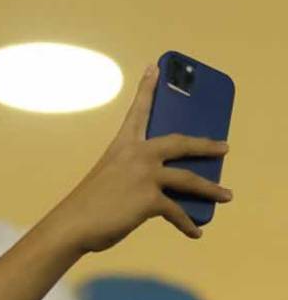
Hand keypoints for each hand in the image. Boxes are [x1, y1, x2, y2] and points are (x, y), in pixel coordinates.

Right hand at [46, 64, 232, 253]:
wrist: (72, 225)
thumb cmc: (86, 206)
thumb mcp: (109, 180)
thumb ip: (133, 177)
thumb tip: (160, 192)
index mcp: (122, 146)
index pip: (138, 111)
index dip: (148, 88)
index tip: (155, 67)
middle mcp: (137, 155)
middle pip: (181, 143)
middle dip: (205, 145)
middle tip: (223, 147)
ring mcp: (145, 175)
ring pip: (189, 179)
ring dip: (211, 189)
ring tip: (226, 195)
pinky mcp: (150, 199)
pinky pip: (177, 211)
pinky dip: (187, 224)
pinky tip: (196, 231)